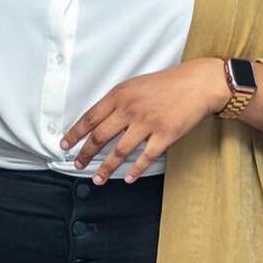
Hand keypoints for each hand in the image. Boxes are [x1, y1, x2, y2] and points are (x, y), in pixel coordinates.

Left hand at [62, 59, 228, 183]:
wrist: (198, 83)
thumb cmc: (166, 84)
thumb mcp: (134, 85)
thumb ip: (117, 102)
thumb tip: (98, 121)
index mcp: (120, 95)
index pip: (90, 118)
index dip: (75, 134)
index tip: (65, 145)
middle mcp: (130, 109)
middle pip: (100, 136)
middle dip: (85, 154)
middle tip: (77, 164)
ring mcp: (147, 123)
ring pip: (120, 151)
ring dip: (106, 168)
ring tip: (98, 179)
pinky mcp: (165, 135)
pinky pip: (146, 157)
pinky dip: (135, 170)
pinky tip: (128, 179)